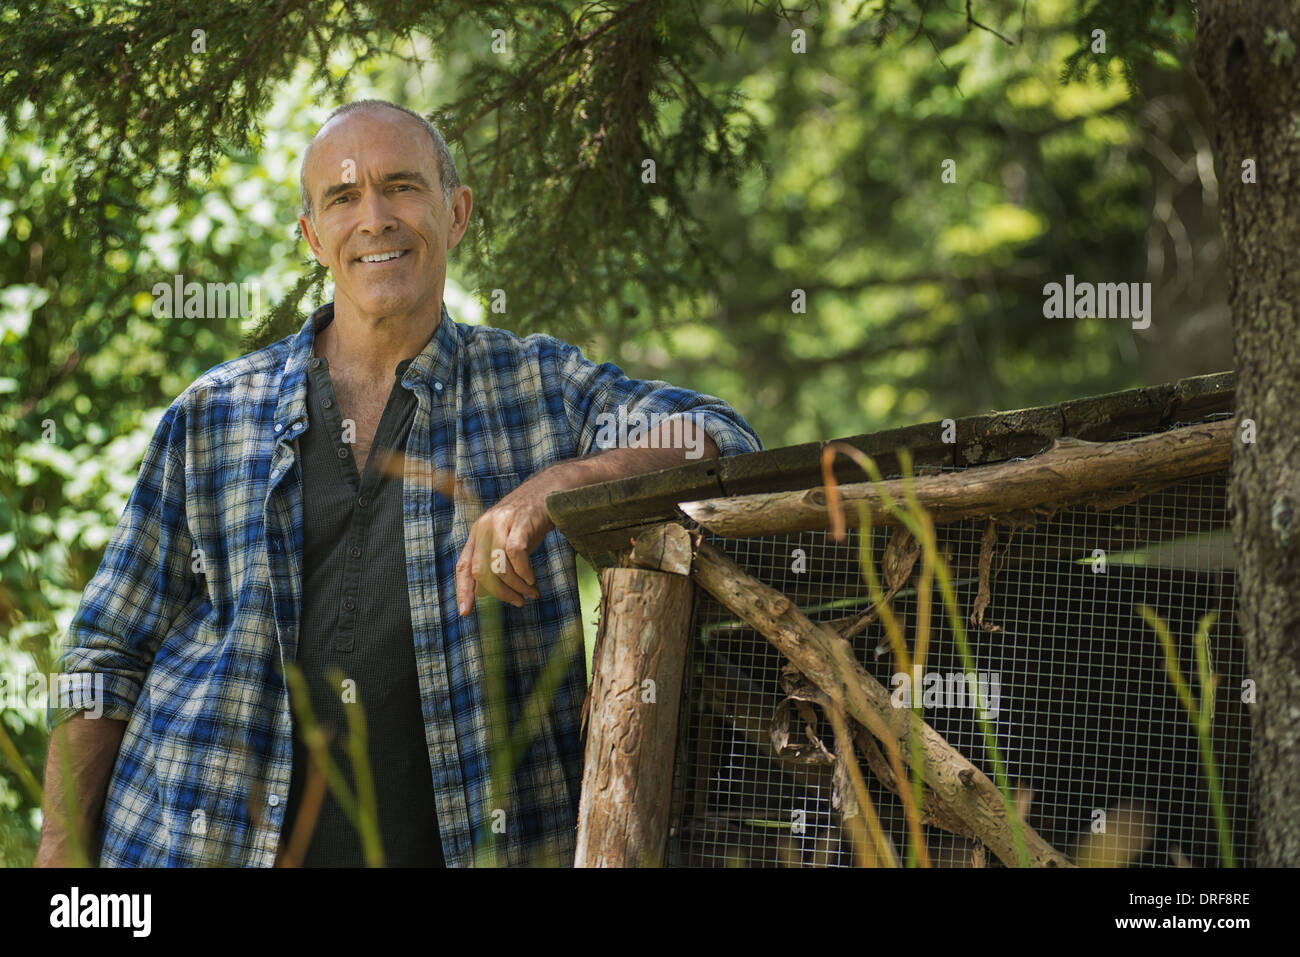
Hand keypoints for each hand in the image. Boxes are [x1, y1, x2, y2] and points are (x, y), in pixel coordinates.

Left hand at [455, 474, 555, 614]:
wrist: (549, 491)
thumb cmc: (527, 522)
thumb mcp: (505, 543)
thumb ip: (492, 565)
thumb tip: (482, 594)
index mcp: (477, 534)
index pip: (463, 566)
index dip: (463, 590)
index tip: (465, 612)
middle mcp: (484, 527)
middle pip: (481, 571)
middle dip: (499, 593)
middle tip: (517, 602)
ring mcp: (502, 522)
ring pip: (500, 566)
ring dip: (517, 586)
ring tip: (530, 593)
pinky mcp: (521, 521)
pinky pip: (516, 554)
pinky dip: (524, 572)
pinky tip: (532, 579)